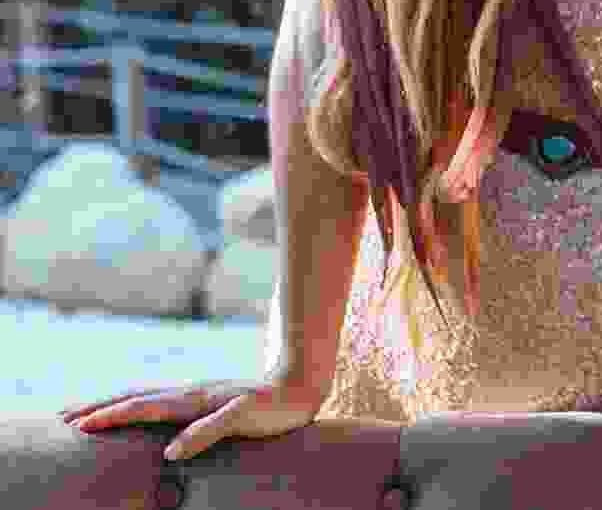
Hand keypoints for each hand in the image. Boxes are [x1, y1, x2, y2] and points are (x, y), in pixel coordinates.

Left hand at [59, 375, 328, 462]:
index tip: (67, 416)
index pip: (137, 400)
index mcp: (186, 397)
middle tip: (64, 418)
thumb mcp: (215, 418)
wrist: (298, 390)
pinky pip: (214, 425)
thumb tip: (162, 449)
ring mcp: (215, 400)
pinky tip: (173, 450)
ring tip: (95, 424)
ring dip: (128, 412)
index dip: (103, 407)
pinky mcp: (241, 410)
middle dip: (101, 408)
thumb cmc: (254, 408)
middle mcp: (194, 394)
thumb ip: (189, 427)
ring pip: (165, 406)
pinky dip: (193, 436)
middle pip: (140, 399)